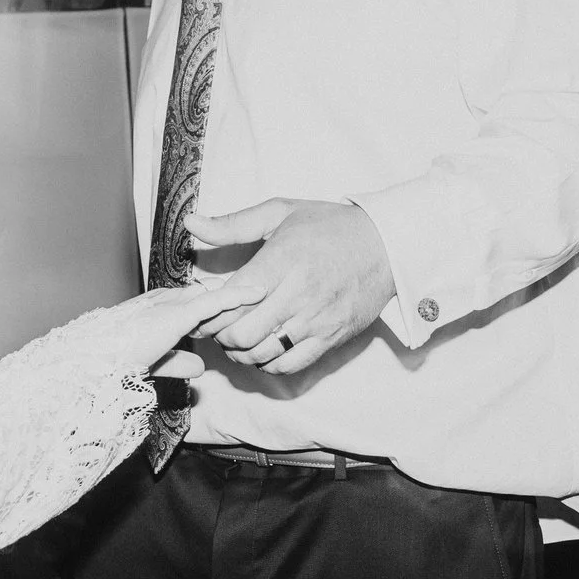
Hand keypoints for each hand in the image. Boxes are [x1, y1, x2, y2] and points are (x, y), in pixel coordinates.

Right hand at [90, 282, 266, 372]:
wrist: (97, 367)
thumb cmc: (116, 366)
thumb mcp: (154, 364)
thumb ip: (177, 362)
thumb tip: (201, 368)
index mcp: (159, 312)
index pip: (198, 304)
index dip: (222, 307)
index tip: (248, 306)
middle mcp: (166, 302)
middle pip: (209, 297)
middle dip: (237, 296)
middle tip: (268, 289)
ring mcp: (172, 306)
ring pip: (214, 298)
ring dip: (242, 293)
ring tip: (271, 285)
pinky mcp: (178, 314)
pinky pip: (214, 302)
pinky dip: (237, 296)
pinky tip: (258, 292)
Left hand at [183, 199, 396, 375]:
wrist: (387, 245)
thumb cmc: (330, 226)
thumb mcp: (280, 212)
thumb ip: (232, 224)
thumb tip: (191, 223)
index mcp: (282, 261)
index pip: (230, 300)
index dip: (209, 310)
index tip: (204, 307)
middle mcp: (298, 295)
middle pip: (241, 334)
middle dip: (220, 334)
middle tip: (217, 325)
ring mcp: (316, 321)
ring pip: (261, 354)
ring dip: (240, 351)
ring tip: (236, 337)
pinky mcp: (331, 338)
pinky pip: (288, 365)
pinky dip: (267, 362)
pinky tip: (263, 346)